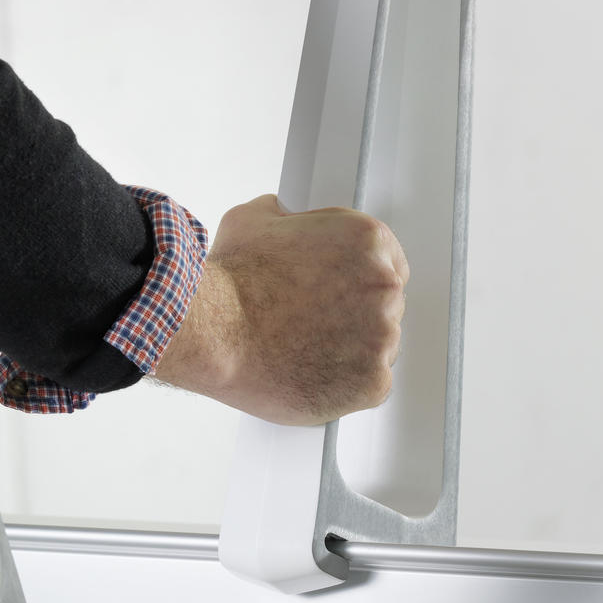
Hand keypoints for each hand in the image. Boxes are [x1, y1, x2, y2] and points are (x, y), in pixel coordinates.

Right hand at [153, 194, 408, 424]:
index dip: (358, 281)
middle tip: (311, 324)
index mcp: (368, 241)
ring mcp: (382, 337)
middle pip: (385, 306)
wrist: (214, 333)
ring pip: (378, 348)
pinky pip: (371, 385)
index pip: (388, 262)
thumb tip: (284, 216)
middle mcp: (384, 286)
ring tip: (304, 350)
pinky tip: (313, 374)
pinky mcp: (372, 381)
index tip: (338, 293)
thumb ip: (286, 216)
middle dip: (353, 316)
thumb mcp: (254, 220)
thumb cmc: (231, 283)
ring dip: (350, 351)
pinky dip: (346, 385)